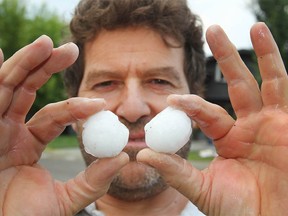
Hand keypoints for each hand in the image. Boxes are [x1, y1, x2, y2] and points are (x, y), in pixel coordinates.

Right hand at [0, 36, 128, 214]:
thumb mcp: (68, 199)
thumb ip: (94, 181)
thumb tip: (124, 158)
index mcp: (28, 143)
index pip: (53, 115)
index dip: (75, 107)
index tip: (100, 104)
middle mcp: (9, 132)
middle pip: (27, 90)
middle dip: (46, 67)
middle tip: (71, 49)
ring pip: (9, 88)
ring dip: (26, 63)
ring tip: (46, 43)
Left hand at [137, 22, 287, 214]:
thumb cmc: (238, 211)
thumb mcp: (202, 189)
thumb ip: (174, 171)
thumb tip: (142, 154)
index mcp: (228, 139)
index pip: (206, 112)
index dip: (190, 104)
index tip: (172, 98)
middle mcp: (248, 126)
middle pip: (235, 85)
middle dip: (225, 57)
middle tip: (211, 29)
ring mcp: (270, 123)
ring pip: (261, 80)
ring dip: (256, 52)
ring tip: (249, 25)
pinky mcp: (287, 124)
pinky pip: (281, 88)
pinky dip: (274, 64)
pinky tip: (263, 40)